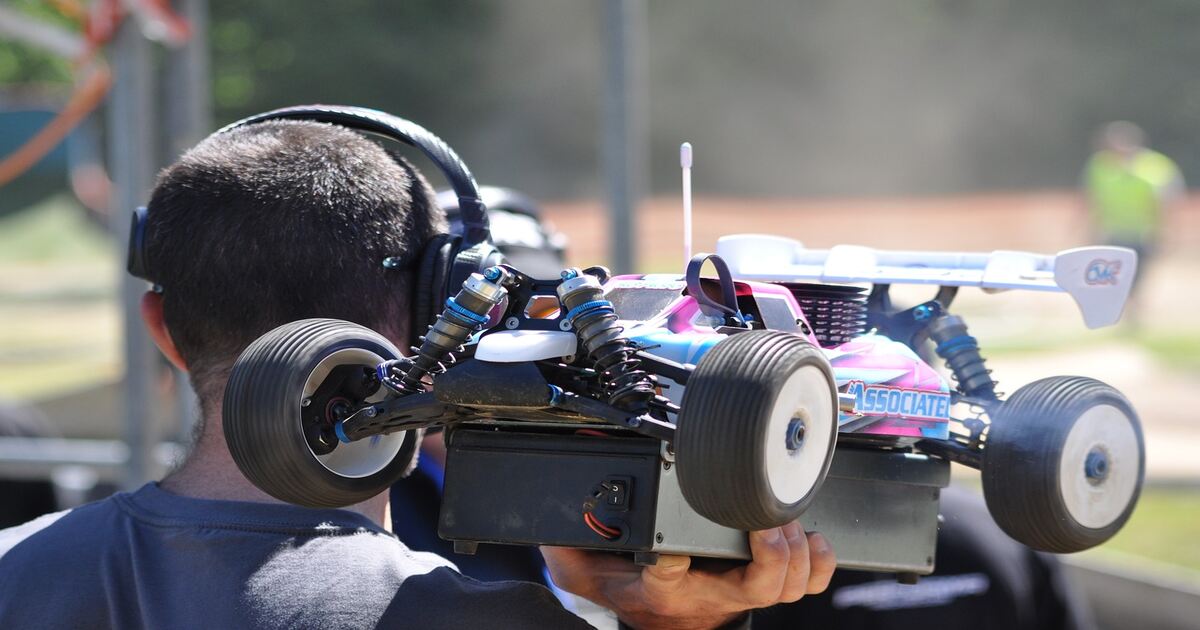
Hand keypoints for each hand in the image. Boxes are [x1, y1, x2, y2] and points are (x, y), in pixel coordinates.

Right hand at [541, 521, 834, 629]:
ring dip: (795, 555)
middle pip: (754, 587)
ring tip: (786, 523)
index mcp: (659, 589)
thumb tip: (552, 521)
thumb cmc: (627, 578)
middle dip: (768, 554)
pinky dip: (819, 562)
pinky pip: (808, 583)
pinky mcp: (767, 585)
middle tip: (762, 522)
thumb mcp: (585, 564)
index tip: (671, 549)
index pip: (667, 575)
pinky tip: (814, 538)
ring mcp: (742, 593)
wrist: (653, 611)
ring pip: (786, 587)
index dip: (674, 562)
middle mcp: (706, 595)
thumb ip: (568, 543)